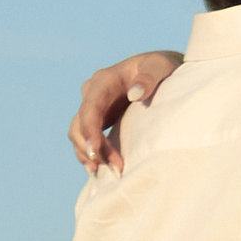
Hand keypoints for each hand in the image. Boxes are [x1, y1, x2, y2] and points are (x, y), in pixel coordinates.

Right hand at [71, 52, 180, 173]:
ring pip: (78, 134)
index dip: (89, 130)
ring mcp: (94, 107)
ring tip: (112, 173)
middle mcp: (93, 93)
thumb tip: (134, 94)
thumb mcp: (159, 67)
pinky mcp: (99, 119)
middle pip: (80, 124)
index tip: (95, 151)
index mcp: (105, 80)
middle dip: (94, 149)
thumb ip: (149, 77)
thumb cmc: (161, 67)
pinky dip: (90, 155)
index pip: (90, 107)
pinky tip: (99, 170)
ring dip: (91, 155)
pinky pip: (85, 139)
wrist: (160, 71)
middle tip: (117, 169)